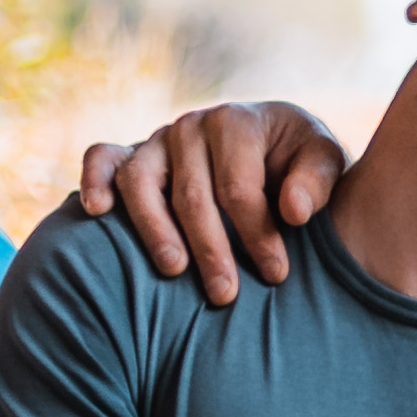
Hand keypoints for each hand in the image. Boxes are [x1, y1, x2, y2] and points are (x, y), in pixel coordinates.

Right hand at [78, 102, 346, 303]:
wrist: (274, 145)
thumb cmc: (298, 160)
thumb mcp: (323, 160)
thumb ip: (316, 182)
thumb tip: (294, 213)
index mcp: (237, 122)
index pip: (240, 187)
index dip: (257, 233)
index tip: (276, 274)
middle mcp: (191, 126)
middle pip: (191, 193)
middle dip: (210, 248)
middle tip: (225, 295)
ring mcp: (157, 140)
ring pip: (141, 182)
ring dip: (154, 229)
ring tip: (173, 270)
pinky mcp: (132, 154)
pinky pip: (102, 158)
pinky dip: (93, 180)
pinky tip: (97, 212)